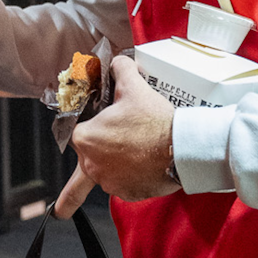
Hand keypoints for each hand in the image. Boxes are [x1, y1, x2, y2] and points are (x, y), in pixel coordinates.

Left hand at [56, 55, 179, 211]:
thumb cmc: (155, 122)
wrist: (182, 149)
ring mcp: (110, 182)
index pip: (75, 130)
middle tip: (105, 149)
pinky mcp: (128, 194)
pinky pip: (122, 184)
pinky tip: (141, 164)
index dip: (87, 123)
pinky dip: (129, 176)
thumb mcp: (134, 86)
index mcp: (85, 138)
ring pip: (103, 171)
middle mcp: (92, 165)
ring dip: (112, 163)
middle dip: (97, 147)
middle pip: (86, 154)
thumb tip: (118, 63)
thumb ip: (120, 69)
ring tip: (130, 151)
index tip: (96, 122)